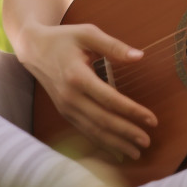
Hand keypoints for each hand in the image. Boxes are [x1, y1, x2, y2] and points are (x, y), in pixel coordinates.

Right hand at [21, 22, 156, 159]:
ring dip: (115, 143)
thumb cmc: (64, 39)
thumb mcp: (88, 34)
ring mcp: (65, 107)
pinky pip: (85, 131)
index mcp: (77, 76)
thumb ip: (113, 46)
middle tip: (147, 142)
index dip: (132, 111)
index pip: (109, 99)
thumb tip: (139, 56)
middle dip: (126, 133)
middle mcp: (70, 96)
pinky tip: (116, 150)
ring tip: (136, 153)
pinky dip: (101, 143)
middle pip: (102, 120)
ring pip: (93, 130)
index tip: (152, 119)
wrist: (35, 49)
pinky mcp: (64, 113)